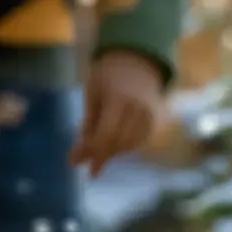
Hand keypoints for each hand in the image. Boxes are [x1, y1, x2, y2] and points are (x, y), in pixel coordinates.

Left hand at [70, 50, 165, 176]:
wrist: (138, 63)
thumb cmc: (108, 75)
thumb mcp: (92, 94)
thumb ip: (88, 125)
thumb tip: (77, 157)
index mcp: (120, 100)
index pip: (107, 135)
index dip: (95, 154)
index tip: (83, 168)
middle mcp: (139, 111)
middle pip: (119, 143)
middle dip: (101, 155)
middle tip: (86, 162)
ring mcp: (150, 117)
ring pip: (129, 145)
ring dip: (112, 152)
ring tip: (97, 151)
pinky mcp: (155, 122)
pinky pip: (139, 141)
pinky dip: (124, 147)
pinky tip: (113, 145)